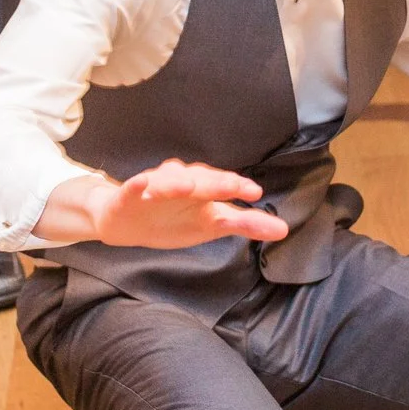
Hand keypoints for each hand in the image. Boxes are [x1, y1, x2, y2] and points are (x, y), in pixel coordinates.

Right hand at [41, 160, 291, 250]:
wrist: (125, 221)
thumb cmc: (173, 219)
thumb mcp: (210, 225)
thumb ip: (245, 224)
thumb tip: (283, 229)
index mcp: (202, 192)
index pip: (222, 186)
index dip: (237, 187)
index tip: (255, 192)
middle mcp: (180, 184)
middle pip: (198, 180)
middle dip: (214, 182)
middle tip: (232, 186)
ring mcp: (154, 189)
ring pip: (166, 182)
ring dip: (176, 182)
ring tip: (188, 186)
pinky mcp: (128, 196)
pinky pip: (131, 189)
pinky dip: (136, 186)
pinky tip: (141, 184)